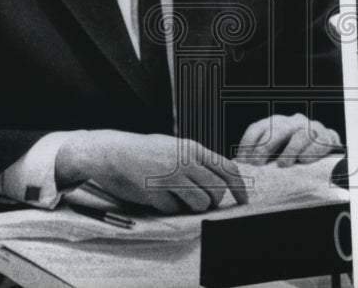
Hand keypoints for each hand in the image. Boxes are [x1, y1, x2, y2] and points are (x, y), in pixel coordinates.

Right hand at [55, 131, 247, 213]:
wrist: (113, 152)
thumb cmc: (146, 151)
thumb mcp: (176, 147)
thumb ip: (197, 160)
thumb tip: (222, 179)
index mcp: (193, 149)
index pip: (227, 169)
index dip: (240, 187)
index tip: (245, 200)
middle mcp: (185, 162)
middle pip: (217, 191)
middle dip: (214, 202)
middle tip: (201, 202)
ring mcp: (171, 178)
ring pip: (201, 204)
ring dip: (193, 207)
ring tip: (178, 198)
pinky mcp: (156, 193)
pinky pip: (175, 210)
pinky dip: (170, 208)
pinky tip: (158, 197)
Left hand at [235, 114, 341, 166]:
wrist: (328, 161)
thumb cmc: (295, 160)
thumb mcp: (275, 157)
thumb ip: (261, 160)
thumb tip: (238, 168)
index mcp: (276, 125)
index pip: (257, 128)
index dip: (248, 143)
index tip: (243, 162)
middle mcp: (294, 122)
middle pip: (278, 128)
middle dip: (266, 146)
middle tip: (258, 164)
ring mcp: (313, 128)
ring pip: (301, 133)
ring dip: (290, 149)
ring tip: (283, 165)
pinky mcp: (329, 137)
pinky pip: (322, 140)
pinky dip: (312, 150)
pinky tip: (304, 161)